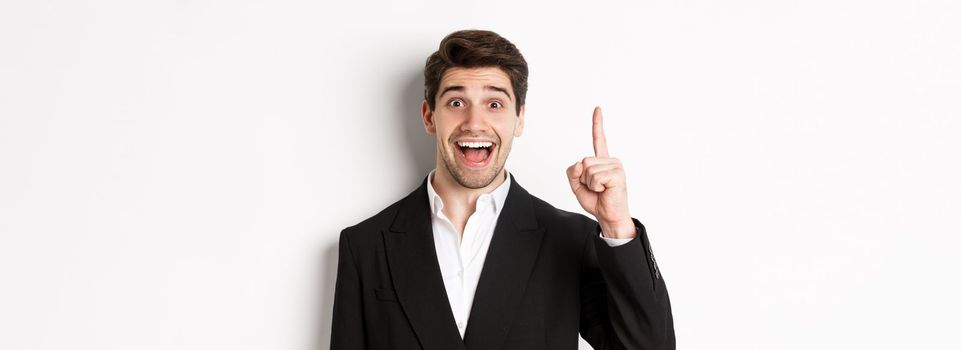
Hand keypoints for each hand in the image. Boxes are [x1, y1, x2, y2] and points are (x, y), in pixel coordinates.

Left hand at [566, 107, 635, 238]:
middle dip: (583, 178)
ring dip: (589, 184)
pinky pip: (594, 177)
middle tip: (596, 189)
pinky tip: (605, 191)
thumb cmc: (596, 201)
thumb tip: (580, 163)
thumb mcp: (577, 186)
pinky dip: (595, 187)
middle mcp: (610, 160)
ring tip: (601, 190)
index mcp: (602, 161)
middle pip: (583, 161)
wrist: (608, 217)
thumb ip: (572, 172)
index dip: (597, 124)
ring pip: (587, 169)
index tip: (598, 108)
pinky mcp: (618, 174)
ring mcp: (615, 166)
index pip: (599, 139)